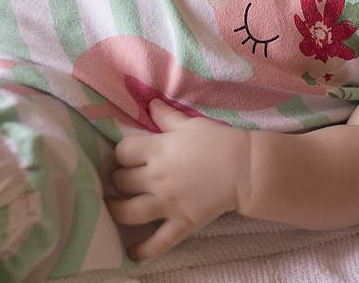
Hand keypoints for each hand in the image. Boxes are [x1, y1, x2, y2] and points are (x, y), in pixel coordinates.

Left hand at [106, 100, 249, 259]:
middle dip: (120, 179)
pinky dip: (143, 250)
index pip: (122, 152)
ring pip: (128, 212)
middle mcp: (157, 178)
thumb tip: (151, 105)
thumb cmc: (219, 141)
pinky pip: (158, 241)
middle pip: (121, 181)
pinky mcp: (181, 222)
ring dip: (116, 209)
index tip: (129, 155)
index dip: (123, 153)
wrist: (245, 168)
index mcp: (158, 150)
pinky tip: (131, 253)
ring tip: (113, 206)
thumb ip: (167, 117)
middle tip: (125, 178)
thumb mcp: (191, 124)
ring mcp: (167, 203)